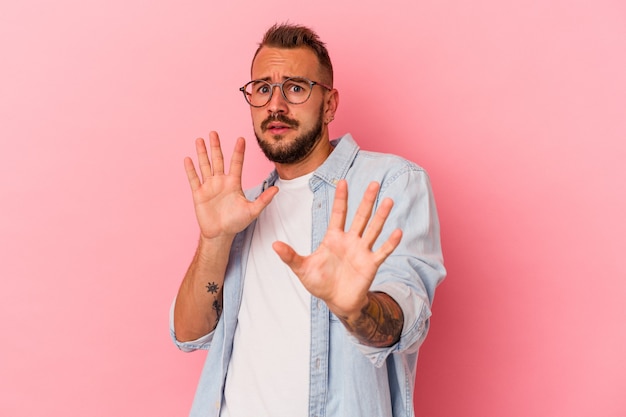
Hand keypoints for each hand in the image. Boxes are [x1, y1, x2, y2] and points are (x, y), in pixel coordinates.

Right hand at [184, 131, 277, 240]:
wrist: (220, 234)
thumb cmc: (237, 222)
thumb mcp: (253, 211)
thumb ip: (264, 199)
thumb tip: (277, 189)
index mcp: (234, 183)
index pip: (236, 163)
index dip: (238, 151)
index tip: (241, 139)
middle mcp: (221, 181)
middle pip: (218, 160)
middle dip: (216, 146)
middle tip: (214, 132)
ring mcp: (209, 186)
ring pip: (205, 166)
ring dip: (202, 153)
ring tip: (200, 140)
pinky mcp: (199, 194)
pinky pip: (194, 179)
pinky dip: (191, 169)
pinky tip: (188, 159)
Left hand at [272, 180, 402, 320]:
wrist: (336, 301)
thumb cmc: (319, 283)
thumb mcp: (302, 269)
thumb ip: (290, 256)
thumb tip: (273, 244)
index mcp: (334, 238)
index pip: (338, 213)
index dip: (341, 198)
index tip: (343, 181)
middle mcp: (350, 240)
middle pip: (360, 216)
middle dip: (366, 200)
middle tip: (374, 183)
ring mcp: (362, 251)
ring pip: (373, 229)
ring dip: (381, 216)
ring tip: (388, 200)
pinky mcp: (370, 264)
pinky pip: (382, 251)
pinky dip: (390, 243)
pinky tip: (397, 231)